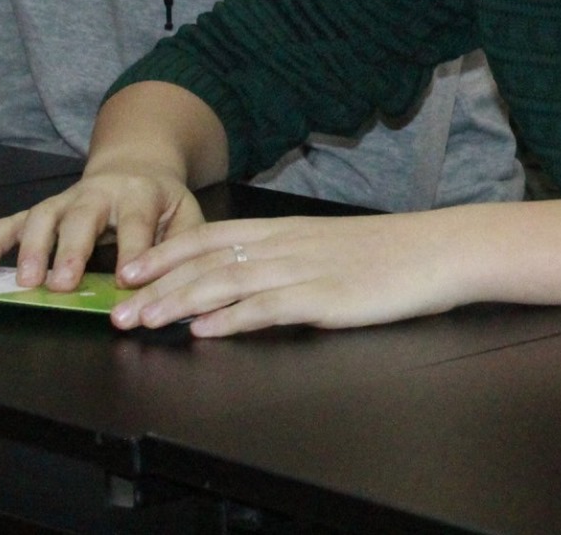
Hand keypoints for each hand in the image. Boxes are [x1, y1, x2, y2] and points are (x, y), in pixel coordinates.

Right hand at [0, 167, 202, 291]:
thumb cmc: (162, 203)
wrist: (137, 168)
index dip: (130, 250)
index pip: (135, 222)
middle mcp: (99, 193)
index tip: (124, 280)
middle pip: (82, 217)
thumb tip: (181, 282)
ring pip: (44, 217)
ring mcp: (67, 199)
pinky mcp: (44, 210)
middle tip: (62, 284)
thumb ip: (184, 245)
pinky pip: (13, 222)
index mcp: (140, 194)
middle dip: (71, 250)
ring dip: (32, 249)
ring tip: (26, 282)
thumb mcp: (186, 215)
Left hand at [109, 212, 462, 335]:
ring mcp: (306, 271)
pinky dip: (232, 319)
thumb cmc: (392, 252)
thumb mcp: (333, 245)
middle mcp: (289, 246)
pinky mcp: (327, 299)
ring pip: (229, 283)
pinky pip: (269, 308)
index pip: (214, 237)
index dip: (167, 253)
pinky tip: (206, 331)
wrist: (441, 249)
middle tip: (119, 307)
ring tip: (145, 320)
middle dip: (158, 285)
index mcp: (289, 230)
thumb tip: (247, 278)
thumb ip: (291, 257)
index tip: (131, 271)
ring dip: (180, 303)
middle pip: (209, 262)